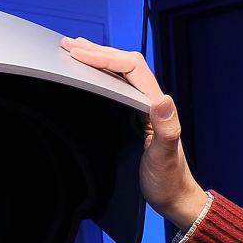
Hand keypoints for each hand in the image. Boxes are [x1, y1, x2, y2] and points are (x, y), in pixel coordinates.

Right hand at [59, 38, 208, 227]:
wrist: (175, 197)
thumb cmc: (170, 180)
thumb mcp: (165, 158)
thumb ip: (167, 129)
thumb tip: (163, 99)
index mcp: (156, 105)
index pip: (131, 67)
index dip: (105, 56)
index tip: (79, 54)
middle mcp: (152, 101)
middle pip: (125, 64)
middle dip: (97, 52)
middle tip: (67, 45)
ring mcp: (144, 108)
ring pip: (121, 73)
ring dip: (98, 59)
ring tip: (73, 51)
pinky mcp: (136, 117)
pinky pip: (118, 87)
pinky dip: (101, 75)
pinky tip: (89, 76)